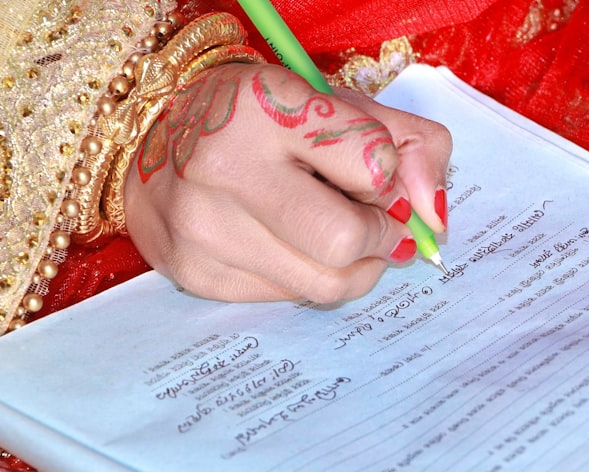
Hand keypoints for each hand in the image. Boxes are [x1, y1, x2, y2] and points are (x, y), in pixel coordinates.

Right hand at [124, 63, 451, 302]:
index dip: (388, 174)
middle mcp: (225, 167)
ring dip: (353, 266)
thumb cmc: (264, 120)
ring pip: (324, 284)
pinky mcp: (197, 274)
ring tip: (338, 235)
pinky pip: (289, 298)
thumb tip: (433, 218)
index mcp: (266, 106)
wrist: (155, 142)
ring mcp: (205, 228)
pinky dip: (308, 276)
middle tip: (376, 224)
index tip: (374, 172)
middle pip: (345, 242)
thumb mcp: (340, 104)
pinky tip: (290, 244)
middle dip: (379, 238)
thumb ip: (412, 146)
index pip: (374, 162)